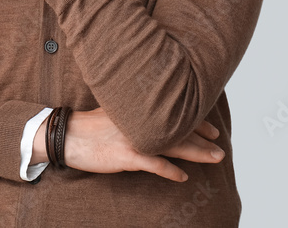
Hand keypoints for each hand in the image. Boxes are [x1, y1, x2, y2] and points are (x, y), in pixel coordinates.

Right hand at [33, 107, 223, 181]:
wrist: (67, 135)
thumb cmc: (89, 125)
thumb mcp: (114, 111)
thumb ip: (135, 114)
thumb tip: (153, 117)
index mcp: (137, 110)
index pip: (173, 112)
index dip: (196, 120)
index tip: (212, 128)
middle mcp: (139, 121)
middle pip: (178, 129)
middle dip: (203, 138)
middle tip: (220, 147)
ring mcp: (134, 138)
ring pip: (174, 145)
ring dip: (197, 153)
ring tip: (215, 158)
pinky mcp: (127, 156)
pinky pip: (156, 165)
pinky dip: (171, 171)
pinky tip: (183, 177)